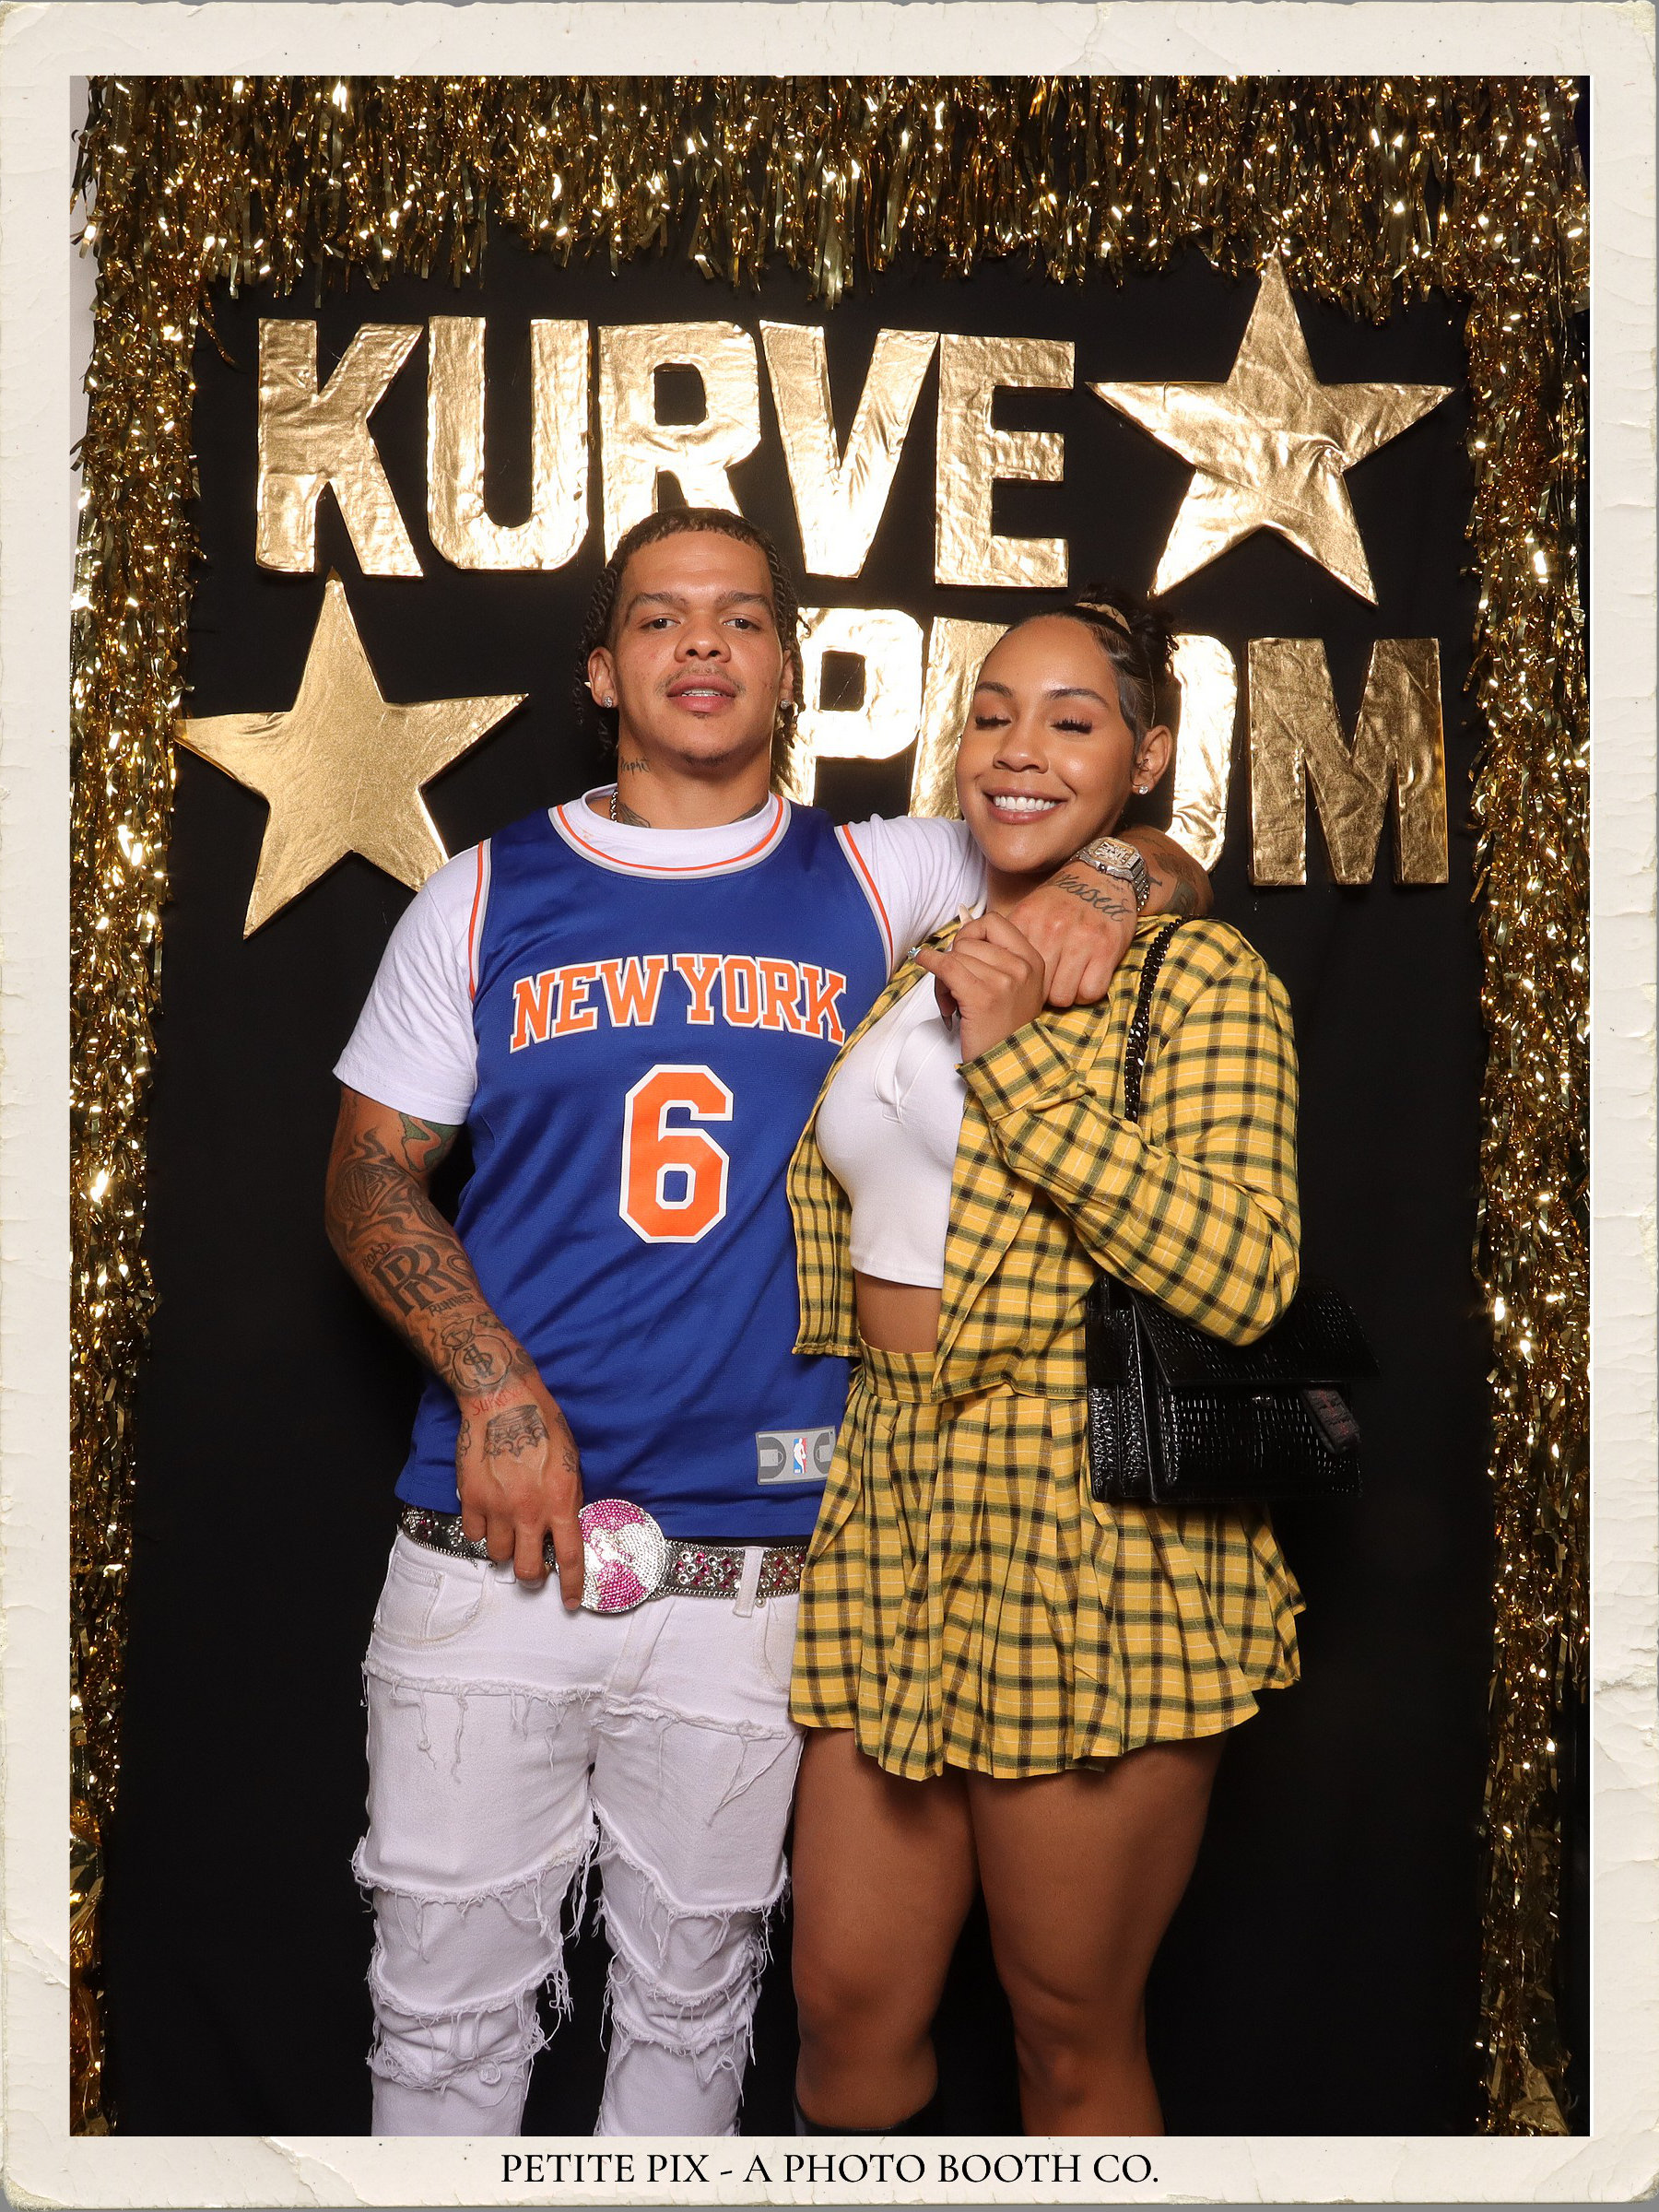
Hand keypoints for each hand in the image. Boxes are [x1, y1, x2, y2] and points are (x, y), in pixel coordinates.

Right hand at [456, 1370, 585, 1602]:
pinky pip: (473, 1534)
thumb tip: (564, 1525)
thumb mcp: (571, 1463)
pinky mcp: (471, 1498)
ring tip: (508, 1532)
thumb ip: (567, 1498)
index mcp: (560, 1501)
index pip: (570, 1557)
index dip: (572, 1585)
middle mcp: (529, 1511)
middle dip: (532, 1576)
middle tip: (533, 1567)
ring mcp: (497, 1507)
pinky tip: (488, 1515)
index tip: (571, 1601)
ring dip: (504, 1549)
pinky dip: (481, 1531)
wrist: (503, 1401)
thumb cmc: (543, 1425)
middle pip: (527, 1570)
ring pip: (497, 1555)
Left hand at [915, 911, 1045, 1062]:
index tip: (963, 951)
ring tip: (951, 1000)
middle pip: (969, 940)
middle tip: (955, 985)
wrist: (1008, 1064)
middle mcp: (1021, 967)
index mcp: (1033, 960)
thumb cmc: (1004, 1027)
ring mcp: (1003, 981)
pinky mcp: (981, 996)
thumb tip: (959, 932)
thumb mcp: (1014, 987)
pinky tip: (922, 961)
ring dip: (943, 976)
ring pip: (955, 955)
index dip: (971, 932)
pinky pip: (946, 965)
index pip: (994, 922)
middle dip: (954, 958)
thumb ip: (996, 958)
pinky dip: (929, 961)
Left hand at [1005, 867, 1138, 1006]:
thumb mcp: (1030, 908)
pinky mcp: (1107, 949)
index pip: (1009, 967)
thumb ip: (1010, 936)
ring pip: (1062, 997)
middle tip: (1047, 985)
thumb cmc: (1064, 897)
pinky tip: (1085, 979)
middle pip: (1036, 988)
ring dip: (1064, 994)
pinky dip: (1087, 993)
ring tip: (1066, 982)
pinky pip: (1090, 992)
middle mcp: (1052, 928)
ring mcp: (1081, 939)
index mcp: (1028, 918)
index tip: (1022, 982)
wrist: (1103, 873)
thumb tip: (988, 965)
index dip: (1015, 980)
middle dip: (1040, 992)